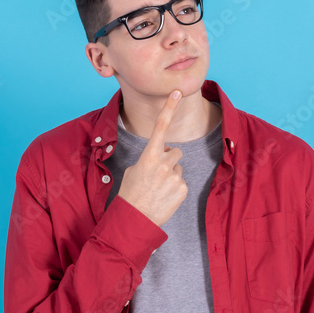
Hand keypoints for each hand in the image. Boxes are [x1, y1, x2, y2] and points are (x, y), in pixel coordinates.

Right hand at [116, 90, 188, 226]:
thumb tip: (164, 155)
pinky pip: (182, 182)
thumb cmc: (130, 195)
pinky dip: (175, 189)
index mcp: (148, 156)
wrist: (135, 220)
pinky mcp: (183, 189)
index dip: (169, 107)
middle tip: (157, 175)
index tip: (176, 92)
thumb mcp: (133, 171)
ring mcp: (174, 176)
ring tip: (158, 189)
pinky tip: (164, 197)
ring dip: (171, 175)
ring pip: (178, 168)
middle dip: (169, 159)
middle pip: (175, 152)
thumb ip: (149, 159)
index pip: (161, 126)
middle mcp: (163, 163)